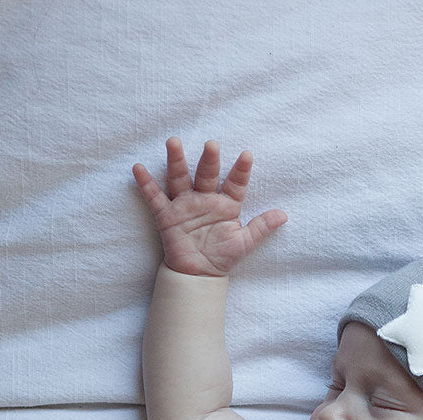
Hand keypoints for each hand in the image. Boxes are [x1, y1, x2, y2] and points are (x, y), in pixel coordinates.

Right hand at [132, 137, 286, 277]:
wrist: (199, 274)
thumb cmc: (222, 256)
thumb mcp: (244, 243)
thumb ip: (262, 227)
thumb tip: (284, 215)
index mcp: (225, 204)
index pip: (235, 184)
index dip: (241, 171)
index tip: (247, 155)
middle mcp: (204, 199)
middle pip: (206, 175)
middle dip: (209, 160)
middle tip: (212, 144)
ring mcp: (185, 205)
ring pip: (180, 178)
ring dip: (176, 161)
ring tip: (174, 142)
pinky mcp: (167, 216)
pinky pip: (155, 198)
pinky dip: (146, 184)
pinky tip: (138, 169)